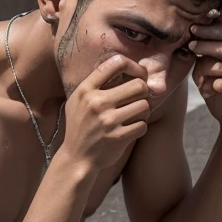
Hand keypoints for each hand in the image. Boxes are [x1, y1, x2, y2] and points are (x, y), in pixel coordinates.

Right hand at [60, 55, 150, 170]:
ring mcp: (108, 121)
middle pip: (138, 85)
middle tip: (139, 98)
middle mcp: (97, 103)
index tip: (139, 74)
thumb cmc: (80, 126)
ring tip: (135, 115)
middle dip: (143, 91)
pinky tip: (132, 129)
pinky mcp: (119, 137)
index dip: (134, 66)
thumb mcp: (78, 101)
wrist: (76, 158)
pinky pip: (143, 125)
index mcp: (86, 90)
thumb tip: (125, 67)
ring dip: (144, 110)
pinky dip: (141, 127)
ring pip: (145, 105)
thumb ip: (96, 84)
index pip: (117, 63)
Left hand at [188, 16, 221, 140]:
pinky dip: (209, 87)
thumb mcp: (213, 68)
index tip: (192, 28)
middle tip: (190, 46)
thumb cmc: (221, 92)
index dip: (211, 28)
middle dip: (204, 45)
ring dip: (202, 72)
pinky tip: (207, 92)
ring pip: (220, 67)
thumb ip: (210, 50)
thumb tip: (198, 26)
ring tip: (198, 81)